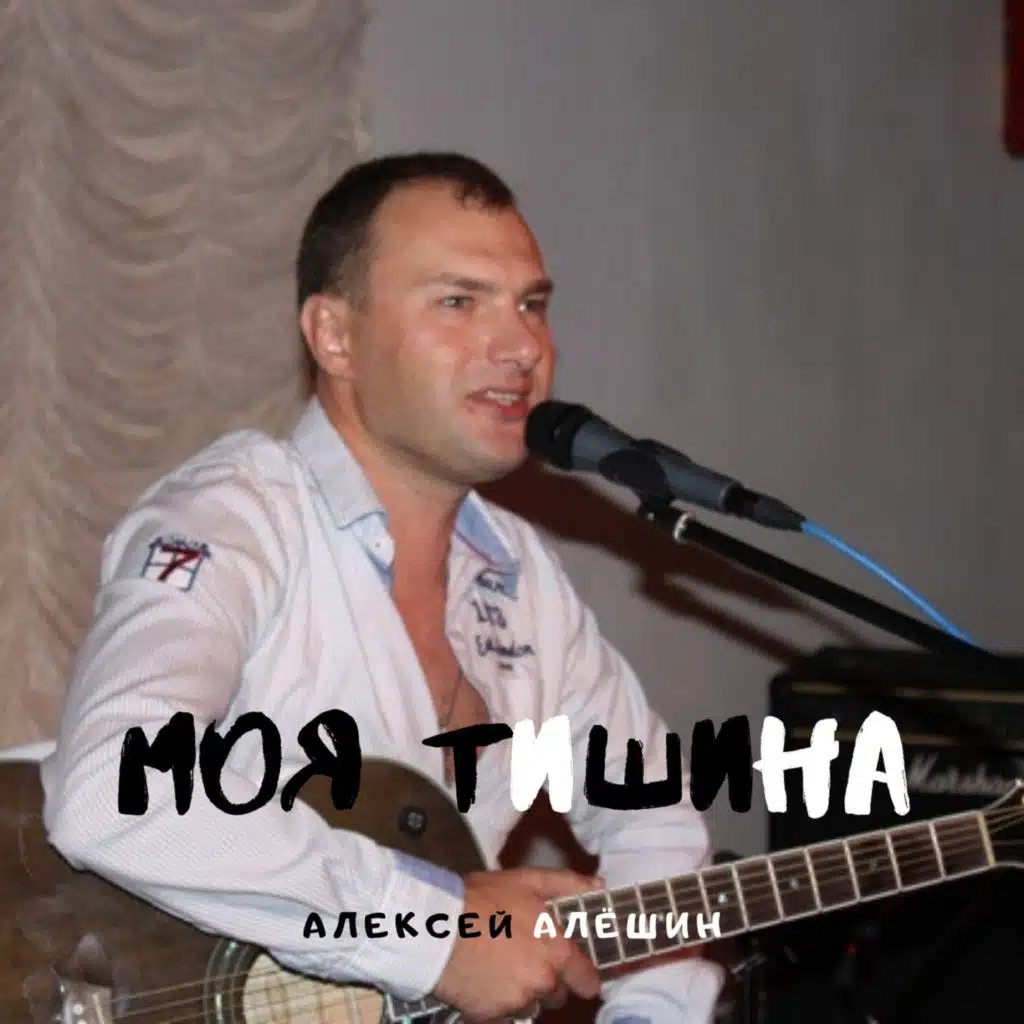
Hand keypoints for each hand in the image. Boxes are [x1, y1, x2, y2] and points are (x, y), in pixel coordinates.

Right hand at [432, 867, 603, 1021]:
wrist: (436, 928)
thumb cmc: (481, 900)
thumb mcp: (526, 880)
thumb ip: (566, 884)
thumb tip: (598, 885)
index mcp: (556, 950)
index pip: (587, 980)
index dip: (583, 975)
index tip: (576, 971)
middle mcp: (542, 981)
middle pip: (557, 993)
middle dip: (545, 979)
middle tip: (522, 956)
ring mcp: (517, 1002)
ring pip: (530, 1005)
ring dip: (521, 993)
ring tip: (498, 966)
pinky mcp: (492, 1017)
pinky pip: (503, 1017)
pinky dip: (496, 1005)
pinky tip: (482, 981)